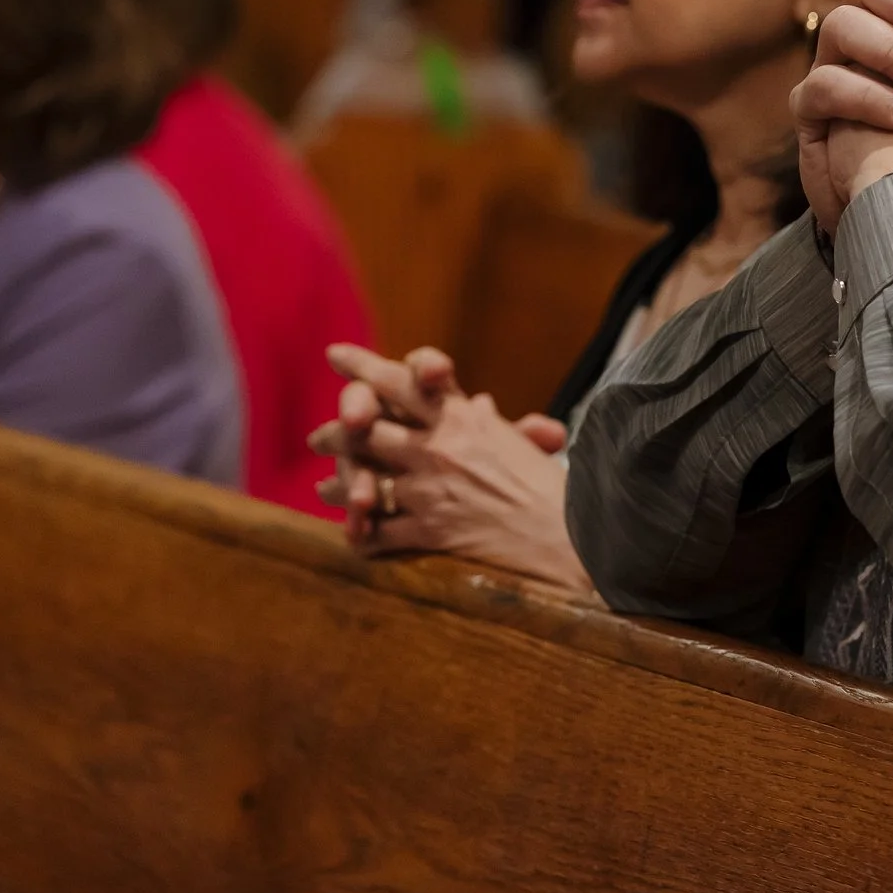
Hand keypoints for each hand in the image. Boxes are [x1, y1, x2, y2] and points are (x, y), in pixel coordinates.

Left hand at [309, 351, 583, 591]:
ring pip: (365, 476)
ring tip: (323, 485)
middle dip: (339, 428)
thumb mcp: (523, 445)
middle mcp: (440, 446)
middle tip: (317, 435)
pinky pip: (380, 531)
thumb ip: (493, 424)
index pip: (403, 380)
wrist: (575, 537)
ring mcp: (431, 488)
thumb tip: (482, 403)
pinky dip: (362, 534)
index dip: (364, 366)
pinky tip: (354, 535)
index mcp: (464, 417)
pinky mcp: (430, 530)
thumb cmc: (556, 490)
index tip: (337, 355)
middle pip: (369, 425)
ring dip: (341, 482)